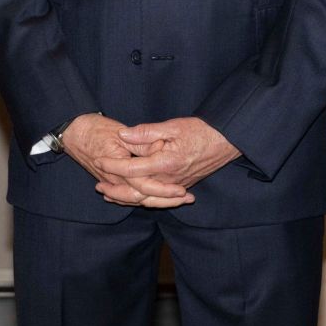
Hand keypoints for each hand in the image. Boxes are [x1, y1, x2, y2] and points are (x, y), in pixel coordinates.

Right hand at [59, 113, 190, 208]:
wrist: (72, 133)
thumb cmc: (95, 129)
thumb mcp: (119, 131)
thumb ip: (140, 142)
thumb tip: (160, 148)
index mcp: (120, 168)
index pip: (145, 185)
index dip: (165, 189)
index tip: (182, 190)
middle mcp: (116, 180)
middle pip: (143, 198)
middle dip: (166, 201)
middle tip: (187, 198)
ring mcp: (112, 183)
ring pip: (136, 200)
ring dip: (157, 201)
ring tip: (177, 200)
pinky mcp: (110, 182)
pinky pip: (126, 197)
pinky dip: (141, 200)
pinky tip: (152, 200)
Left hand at [99, 118, 239, 193]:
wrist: (227, 141)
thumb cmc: (201, 131)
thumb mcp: (173, 126)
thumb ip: (146, 132)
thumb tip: (123, 135)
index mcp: (165, 163)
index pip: (132, 169)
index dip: (113, 166)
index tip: (98, 161)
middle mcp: (170, 180)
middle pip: (136, 192)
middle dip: (115, 190)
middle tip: (98, 186)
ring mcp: (176, 186)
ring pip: (147, 199)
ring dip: (127, 198)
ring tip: (109, 195)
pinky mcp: (182, 187)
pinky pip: (158, 199)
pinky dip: (142, 199)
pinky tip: (133, 195)